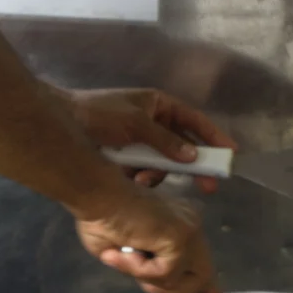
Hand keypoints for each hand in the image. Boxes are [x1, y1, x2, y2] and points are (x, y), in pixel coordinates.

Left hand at [57, 87, 236, 191]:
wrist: (61, 125)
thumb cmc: (97, 115)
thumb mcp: (135, 123)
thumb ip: (165, 141)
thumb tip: (193, 156)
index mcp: (159, 106)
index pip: (195, 122)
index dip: (214, 137)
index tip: (231, 153)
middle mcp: (154, 124)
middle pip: (185, 147)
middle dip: (195, 167)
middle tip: (210, 186)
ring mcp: (142, 144)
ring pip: (166, 165)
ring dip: (159, 174)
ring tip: (142, 178)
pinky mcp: (130, 160)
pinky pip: (147, 173)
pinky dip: (143, 179)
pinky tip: (132, 180)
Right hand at [75, 186, 225, 292]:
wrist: (94, 196)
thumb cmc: (101, 219)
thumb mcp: (130, 256)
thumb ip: (151, 270)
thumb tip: (161, 290)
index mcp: (181, 227)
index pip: (203, 263)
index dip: (210, 290)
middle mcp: (192, 227)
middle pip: (202, 277)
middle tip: (148, 287)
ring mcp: (189, 231)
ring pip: (185, 282)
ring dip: (151, 281)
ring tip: (127, 261)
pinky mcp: (180, 237)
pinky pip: (166, 273)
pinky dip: (141, 270)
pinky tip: (126, 253)